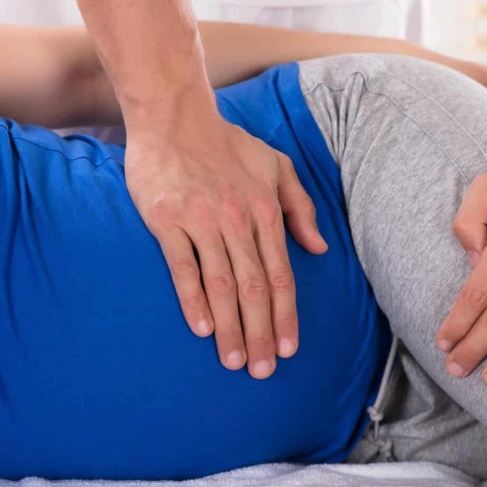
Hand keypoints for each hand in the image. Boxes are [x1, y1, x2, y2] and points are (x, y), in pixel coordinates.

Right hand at [126, 111, 326, 379]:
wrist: (174, 116)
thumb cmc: (226, 143)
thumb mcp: (276, 166)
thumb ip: (300, 207)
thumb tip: (319, 248)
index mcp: (264, 211)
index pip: (281, 274)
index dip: (286, 315)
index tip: (289, 349)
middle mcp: (237, 219)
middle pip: (255, 287)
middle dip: (261, 332)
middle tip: (262, 370)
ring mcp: (201, 220)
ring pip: (222, 283)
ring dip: (231, 326)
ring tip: (234, 361)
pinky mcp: (167, 220)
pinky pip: (183, 266)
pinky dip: (193, 299)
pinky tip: (202, 329)